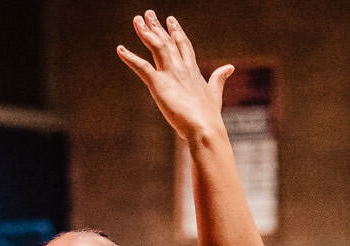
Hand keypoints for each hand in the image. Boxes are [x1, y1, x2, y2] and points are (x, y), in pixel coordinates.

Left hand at [117, 11, 231, 141]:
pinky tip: (120, 49)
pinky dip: (130, 58)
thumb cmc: (209, 116)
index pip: (183, 45)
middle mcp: (181, 67)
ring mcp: (170, 74)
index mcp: (192, 70)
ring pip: (157, 47)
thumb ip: (218, 78)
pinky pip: (141, 67)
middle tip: (148, 13)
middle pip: (168, 41)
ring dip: (145, 32)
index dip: (176, 32)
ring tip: (137, 20)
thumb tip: (229, 67)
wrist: (205, 128)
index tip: (170, 20)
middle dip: (157, 26)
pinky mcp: (159, 85)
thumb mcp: (214, 93)